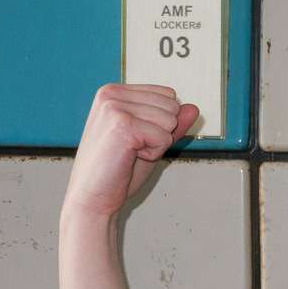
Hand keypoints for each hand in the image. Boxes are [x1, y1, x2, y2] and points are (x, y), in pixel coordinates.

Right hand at [62, 84, 199, 218]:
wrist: (94, 196)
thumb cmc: (118, 170)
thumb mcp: (152, 141)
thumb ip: (172, 123)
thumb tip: (193, 108)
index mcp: (115, 91)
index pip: (168, 94)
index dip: (162, 123)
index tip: (136, 138)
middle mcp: (111, 93)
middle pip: (172, 106)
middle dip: (162, 132)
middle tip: (133, 148)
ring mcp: (114, 107)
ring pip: (170, 120)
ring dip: (157, 144)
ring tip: (130, 152)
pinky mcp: (122, 125)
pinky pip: (164, 137)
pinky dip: (154, 153)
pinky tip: (129, 158)